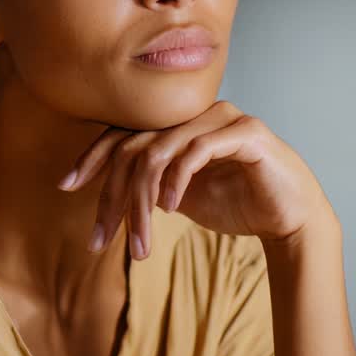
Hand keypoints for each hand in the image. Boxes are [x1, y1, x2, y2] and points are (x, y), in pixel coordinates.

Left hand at [59, 100, 334, 258]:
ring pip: (159, 152)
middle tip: (100, 239)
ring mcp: (221, 118)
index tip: (66, 186)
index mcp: (176, 125)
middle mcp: (194, 113)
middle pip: (134, 147)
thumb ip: (149, 185)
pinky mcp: (246, 132)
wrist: (290, 219)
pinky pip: (196, 150)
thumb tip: (106, 192)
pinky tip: (170, 208)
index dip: (91, 158)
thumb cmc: (236, 204)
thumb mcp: (180, 197)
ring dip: (142, 203)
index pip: (123, 134)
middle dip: (112, 197)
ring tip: (141, 242)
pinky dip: (176, 180)